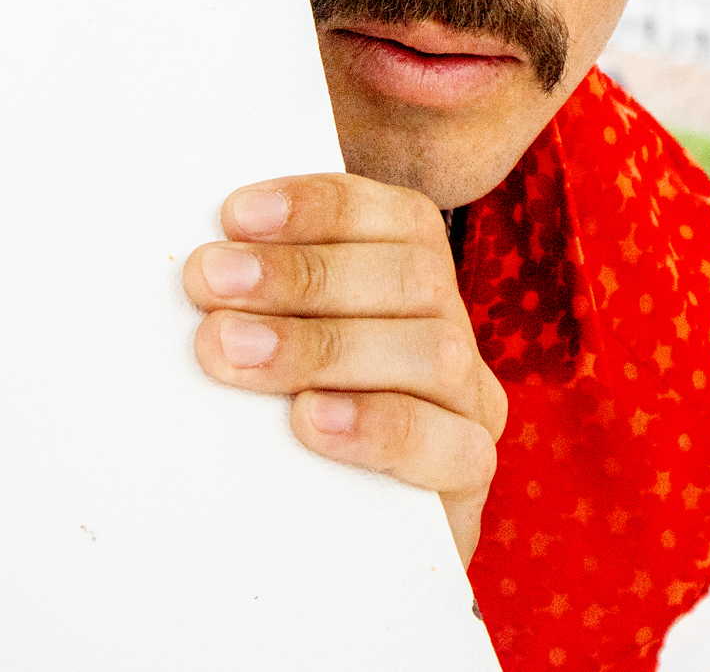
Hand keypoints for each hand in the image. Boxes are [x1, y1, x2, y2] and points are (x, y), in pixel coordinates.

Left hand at [184, 174, 507, 567]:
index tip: (234, 215)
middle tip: (210, 282)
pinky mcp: (469, 470)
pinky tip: (310, 419)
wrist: (323, 540)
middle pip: (411, 275)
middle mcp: (453, 325)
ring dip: (324, 345)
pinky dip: (377, 425)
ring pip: (433, 349)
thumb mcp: (272, 341)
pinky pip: (450, 444)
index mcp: (418, 274)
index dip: (319, 206)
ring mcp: (470, 399)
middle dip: (303, 274)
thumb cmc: (282, 418)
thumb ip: (258, 295)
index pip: (396, 216)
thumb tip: (202, 258)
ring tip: (234, 351)